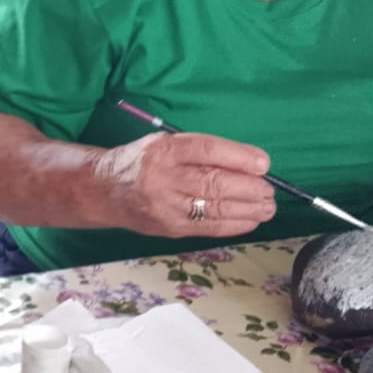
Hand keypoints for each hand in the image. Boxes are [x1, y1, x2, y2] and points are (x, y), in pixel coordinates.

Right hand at [96, 132, 276, 237]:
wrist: (103, 190)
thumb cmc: (142, 161)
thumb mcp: (164, 144)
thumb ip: (199, 152)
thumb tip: (247, 164)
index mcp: (163, 150)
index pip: (206, 150)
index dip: (238, 156)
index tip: (263, 164)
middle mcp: (162, 178)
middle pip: (213, 182)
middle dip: (248, 188)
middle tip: (269, 191)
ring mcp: (165, 206)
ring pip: (214, 208)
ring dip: (247, 209)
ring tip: (267, 207)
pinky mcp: (168, 228)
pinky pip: (207, 228)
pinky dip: (233, 225)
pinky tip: (251, 221)